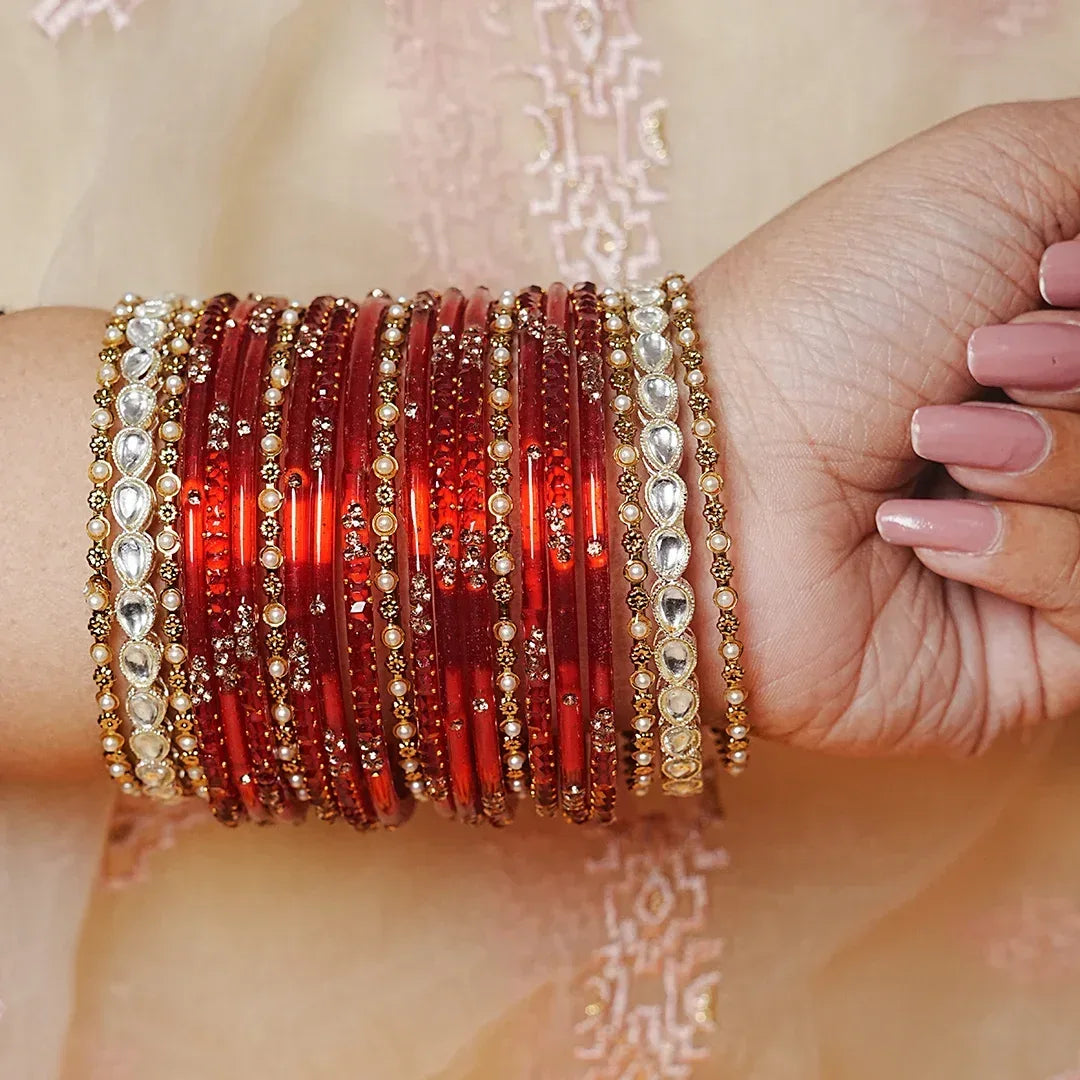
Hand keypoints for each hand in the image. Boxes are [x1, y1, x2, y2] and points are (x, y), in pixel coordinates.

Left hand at [692, 99, 1079, 755]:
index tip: (1045, 273)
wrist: (708, 458)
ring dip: (1053, 458)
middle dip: (1078, 375)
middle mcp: (1050, 453)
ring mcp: (1039, 558)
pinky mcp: (1027, 664)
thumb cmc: (829, 311)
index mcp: (1052, 351)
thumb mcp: (994, 175)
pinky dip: (1022, 551)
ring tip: (933, 447)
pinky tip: (914, 536)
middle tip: (982, 360)